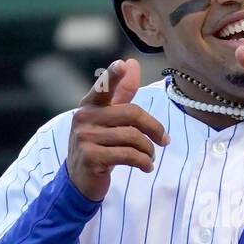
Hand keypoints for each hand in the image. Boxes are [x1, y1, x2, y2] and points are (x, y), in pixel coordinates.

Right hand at [67, 58, 168, 201]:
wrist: (79, 181)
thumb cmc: (99, 145)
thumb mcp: (109, 119)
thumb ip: (121, 93)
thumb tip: (132, 63)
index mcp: (89, 105)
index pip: (103, 87)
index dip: (113, 76)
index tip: (122, 65)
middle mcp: (84, 118)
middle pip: (132, 114)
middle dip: (154, 128)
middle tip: (164, 140)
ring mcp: (85, 138)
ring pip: (132, 137)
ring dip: (148, 150)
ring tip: (150, 157)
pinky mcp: (91, 157)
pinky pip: (128, 155)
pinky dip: (143, 162)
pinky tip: (146, 167)